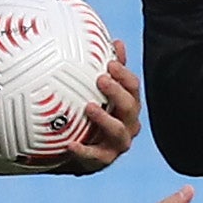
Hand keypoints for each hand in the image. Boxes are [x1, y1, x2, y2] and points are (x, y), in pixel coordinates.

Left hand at [64, 48, 141, 171]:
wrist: (79, 149)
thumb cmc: (90, 115)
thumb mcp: (97, 91)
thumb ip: (108, 69)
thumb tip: (116, 41)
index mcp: (128, 104)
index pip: (133, 87)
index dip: (124, 75)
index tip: (110, 63)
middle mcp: (128, 123)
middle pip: (130, 106)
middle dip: (117, 92)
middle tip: (101, 79)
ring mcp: (118, 144)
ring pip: (119, 131)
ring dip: (105, 118)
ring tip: (89, 107)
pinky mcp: (103, 160)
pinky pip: (95, 156)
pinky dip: (83, 150)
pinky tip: (70, 144)